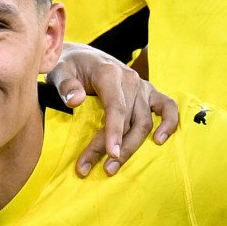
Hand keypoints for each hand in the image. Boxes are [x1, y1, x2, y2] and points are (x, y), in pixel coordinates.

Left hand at [51, 43, 177, 172]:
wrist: (82, 56)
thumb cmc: (68, 66)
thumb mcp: (58, 71)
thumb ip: (65, 85)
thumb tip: (76, 101)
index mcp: (109, 73)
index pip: (116, 107)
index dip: (114, 132)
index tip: (111, 153)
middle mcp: (130, 79)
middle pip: (130, 119)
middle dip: (119, 147)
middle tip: (104, 169)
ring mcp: (142, 86)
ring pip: (145, 121)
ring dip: (134, 146)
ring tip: (115, 166)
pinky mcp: (149, 92)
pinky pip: (167, 107)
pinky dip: (169, 123)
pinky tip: (160, 140)